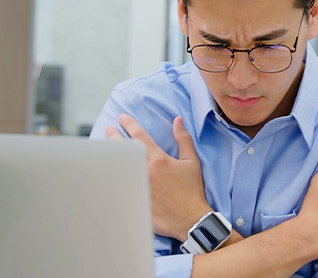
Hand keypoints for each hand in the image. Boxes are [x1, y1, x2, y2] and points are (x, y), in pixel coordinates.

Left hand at [105, 113, 211, 240]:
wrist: (189, 218)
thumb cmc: (192, 190)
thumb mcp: (191, 161)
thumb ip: (183, 139)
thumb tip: (178, 121)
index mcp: (159, 159)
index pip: (140, 136)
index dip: (129, 124)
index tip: (123, 118)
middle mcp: (145, 171)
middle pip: (123, 149)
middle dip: (113, 137)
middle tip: (108, 129)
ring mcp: (137, 186)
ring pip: (118, 166)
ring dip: (111, 156)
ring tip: (106, 149)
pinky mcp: (133, 200)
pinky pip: (118, 186)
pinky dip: (111, 178)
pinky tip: (106, 173)